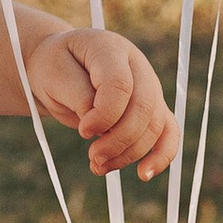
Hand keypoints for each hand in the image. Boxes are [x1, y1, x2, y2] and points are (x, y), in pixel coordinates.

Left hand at [26, 24, 177, 180]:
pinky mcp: (152, 108)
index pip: (120, 85)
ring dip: (129, 153)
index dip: (105, 115)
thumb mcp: (54, 75)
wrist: (60, 70)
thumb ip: (78, 95)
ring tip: (98, 166)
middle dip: (119, 140)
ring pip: (154, 125)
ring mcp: (149, 86)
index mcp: (110, 49)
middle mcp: (137, 66)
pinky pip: (168, 132)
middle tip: (93, 157)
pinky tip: (144, 174)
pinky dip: (161, 156)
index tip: (83, 131)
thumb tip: (100, 126)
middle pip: (143, 108)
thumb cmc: (55, 68)